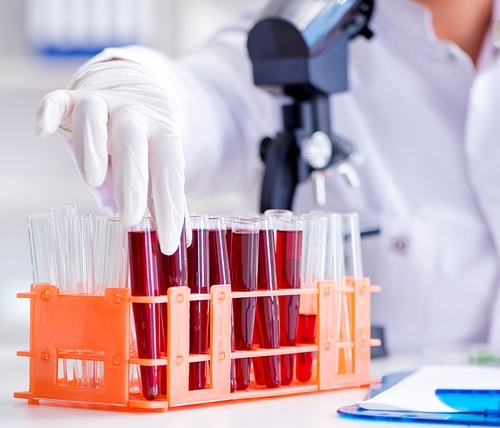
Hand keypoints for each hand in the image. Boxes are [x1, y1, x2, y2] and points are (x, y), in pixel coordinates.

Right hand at [34, 60, 189, 254]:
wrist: (137, 94)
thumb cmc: (149, 144)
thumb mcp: (162, 167)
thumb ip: (166, 199)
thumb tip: (181, 240)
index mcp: (163, 135)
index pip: (169, 171)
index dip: (169, 207)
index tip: (168, 243)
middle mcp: (135, 116)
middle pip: (133, 143)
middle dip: (133, 182)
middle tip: (131, 219)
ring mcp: (104, 104)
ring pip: (94, 116)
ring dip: (91, 146)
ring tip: (93, 179)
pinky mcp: (74, 98)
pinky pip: (58, 99)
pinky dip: (47, 112)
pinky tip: (43, 131)